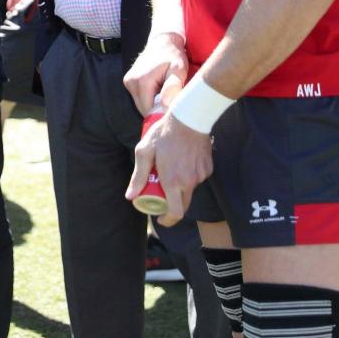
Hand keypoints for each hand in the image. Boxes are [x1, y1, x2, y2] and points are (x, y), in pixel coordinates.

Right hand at [124, 32, 188, 115]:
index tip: (174, 108)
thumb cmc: (173, 55)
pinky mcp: (128, 81)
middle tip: (171, 98)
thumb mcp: (178, 69)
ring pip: (141, 104)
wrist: (163, 41)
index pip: (149, 111)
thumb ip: (173, 86)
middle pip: (144, 109)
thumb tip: (166, 104)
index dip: (162, 113)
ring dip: (153, 103)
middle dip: (158, 108)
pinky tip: (158, 88)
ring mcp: (128, 82)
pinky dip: (149, 97)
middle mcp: (131, 82)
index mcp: (142, 81)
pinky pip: (139, 97)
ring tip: (165, 90)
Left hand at [126, 111, 213, 226]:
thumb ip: (138, 176)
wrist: (190, 118)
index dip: (167, 220)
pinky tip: (182, 160)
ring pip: (190, 189)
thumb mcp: (145, 152)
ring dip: (180, 186)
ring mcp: (201, 176)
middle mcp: (190, 182)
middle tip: (161, 195)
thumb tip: (130, 196)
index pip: (175, 213)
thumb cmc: (164, 134)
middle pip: (183, 204)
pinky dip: (189, 175)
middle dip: (172, 205)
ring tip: (170, 169)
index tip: (160, 218)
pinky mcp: (208, 168)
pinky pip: (197, 178)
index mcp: (173, 182)